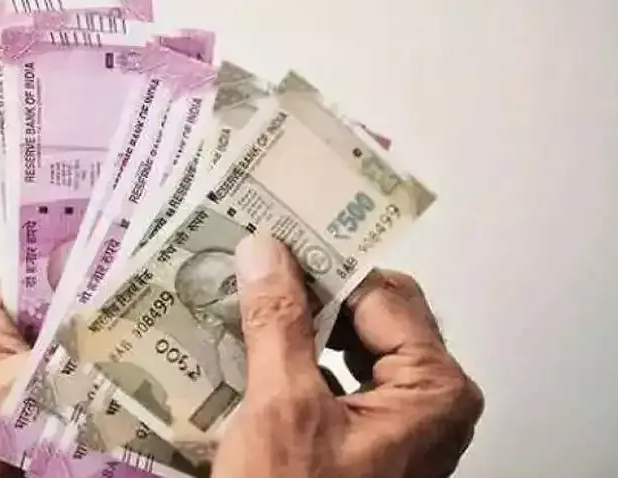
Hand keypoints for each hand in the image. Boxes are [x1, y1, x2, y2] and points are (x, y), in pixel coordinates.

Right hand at [212, 235, 483, 477]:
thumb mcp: (283, 408)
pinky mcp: (369, 439)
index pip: (381, 294)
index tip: (272, 243)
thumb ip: (279, 322)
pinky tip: (255, 350)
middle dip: (309, 295)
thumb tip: (265, 251)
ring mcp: (401, 423)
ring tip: (248, 305)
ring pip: (351, 346)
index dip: (324, 265)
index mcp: (435, 389)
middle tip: (254, 271)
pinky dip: (298, 360)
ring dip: (299, 326)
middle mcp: (430, 402)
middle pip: (371, 317)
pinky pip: (338, 379)